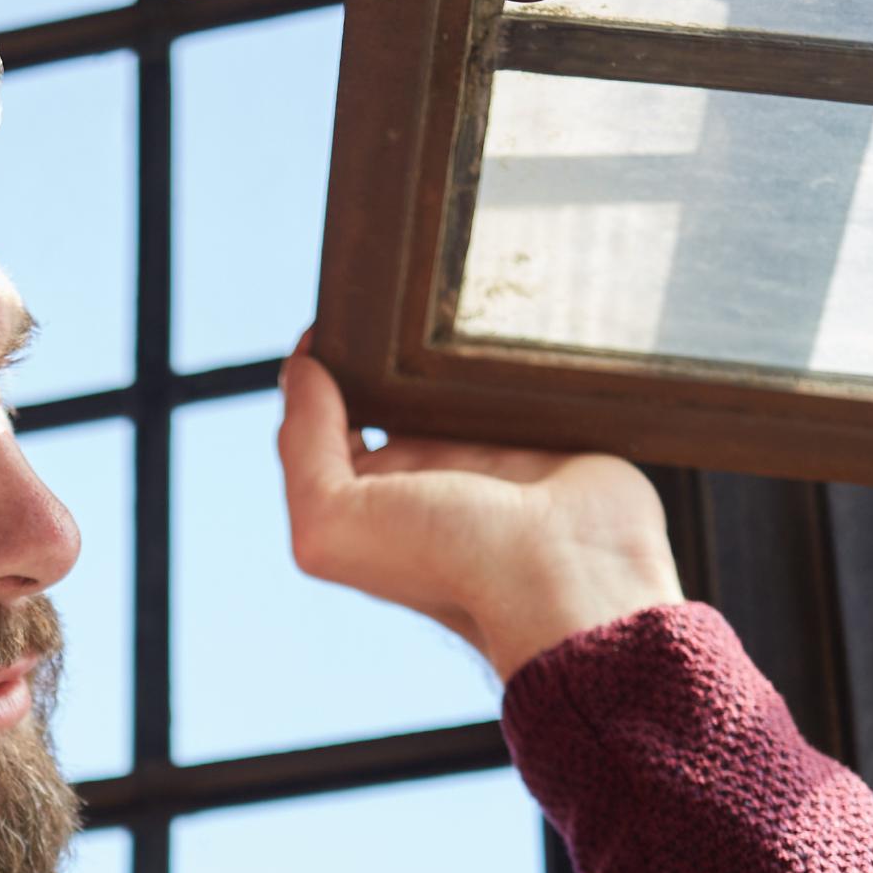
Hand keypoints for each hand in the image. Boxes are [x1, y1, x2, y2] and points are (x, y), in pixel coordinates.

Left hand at [276, 336, 682, 681]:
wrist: (570, 570)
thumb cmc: (451, 562)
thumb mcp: (333, 524)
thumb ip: (303, 450)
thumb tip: (302, 372)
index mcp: (363, 502)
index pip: (318, 426)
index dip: (314, 376)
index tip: (329, 326)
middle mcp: (415, 476)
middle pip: (378, 392)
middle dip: (373, 350)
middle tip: (383, 307)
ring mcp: (476, 448)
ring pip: (438, 376)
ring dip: (434, 340)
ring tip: (433, 301)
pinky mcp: (532, 425)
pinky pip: (503, 369)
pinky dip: (493, 343)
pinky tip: (488, 316)